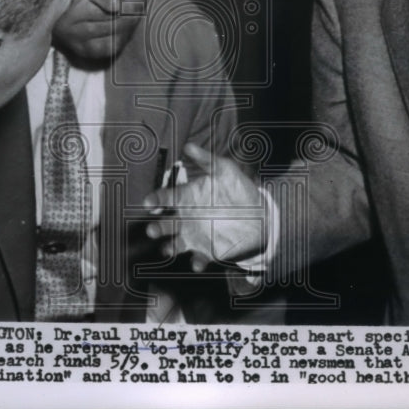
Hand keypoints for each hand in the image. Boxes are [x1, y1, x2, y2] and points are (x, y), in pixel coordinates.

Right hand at [143, 142, 264, 271]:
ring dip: (169, 247)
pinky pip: (198, 259)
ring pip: (175, 243)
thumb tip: (188, 145)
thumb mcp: (225, 170)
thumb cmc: (238, 190)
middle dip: (157, 227)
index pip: (167, 198)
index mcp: (188, 197)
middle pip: (166, 223)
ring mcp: (195, 235)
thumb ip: (206, 160)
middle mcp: (187, 217)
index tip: (149, 202)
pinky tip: (197, 263)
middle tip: (152, 229)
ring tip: (167, 249)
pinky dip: (197, 262)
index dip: (156, 200)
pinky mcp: (207, 251)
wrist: (259, 215)